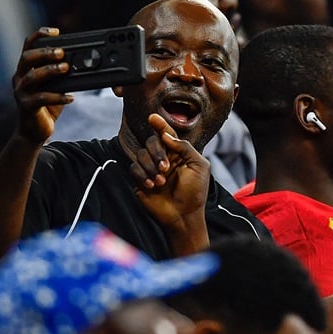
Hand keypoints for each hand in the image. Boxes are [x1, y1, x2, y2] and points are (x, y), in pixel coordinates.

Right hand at [12, 27, 74, 144]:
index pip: (28, 46)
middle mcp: (19, 78)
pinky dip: (57, 96)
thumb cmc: (46, 105)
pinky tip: (70, 97)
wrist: (34, 132)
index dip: (40, 35)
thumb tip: (81, 62)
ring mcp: (21, 92)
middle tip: (62, 52)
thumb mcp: (54, 85)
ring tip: (66, 68)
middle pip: (27, 58)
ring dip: (50, 70)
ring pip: (32, 76)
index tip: (56, 32)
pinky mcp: (26, 107)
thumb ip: (62, 74)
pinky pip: (41, 99)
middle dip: (45, 52)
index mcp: (25, 69)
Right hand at [130, 113, 210, 254]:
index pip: (166, 134)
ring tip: (162, 182)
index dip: (159, 124)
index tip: (152, 118)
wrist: (184, 215)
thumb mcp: (199, 166)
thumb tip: (166, 135)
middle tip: (166, 168)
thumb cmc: (195, 192)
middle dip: (157, 152)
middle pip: (151, 142)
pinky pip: (134, 169)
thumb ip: (185, 147)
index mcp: (177, 153)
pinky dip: (143, 175)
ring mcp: (150, 169)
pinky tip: (153, 186)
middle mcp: (162, 159)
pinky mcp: (140, 180)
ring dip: (150, 167)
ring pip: (140, 155)